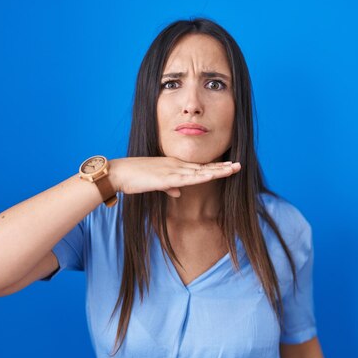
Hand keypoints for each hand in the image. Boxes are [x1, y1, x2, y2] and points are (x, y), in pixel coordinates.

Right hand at [108, 157, 241, 197]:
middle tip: (238, 165)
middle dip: (221, 166)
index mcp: (173, 165)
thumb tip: (178, 192)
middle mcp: (176, 165)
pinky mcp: (166, 178)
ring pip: (200, 171)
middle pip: (203, 167)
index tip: (228, 166)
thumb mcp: (154, 183)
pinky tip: (213, 175)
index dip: (214, 166)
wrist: (119, 173)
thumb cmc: (134, 177)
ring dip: (217, 170)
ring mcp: (172, 171)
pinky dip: (202, 177)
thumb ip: (168, 187)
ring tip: (233, 169)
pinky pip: (188, 178)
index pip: (198, 167)